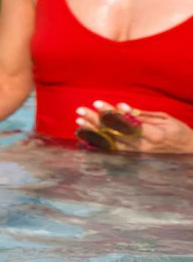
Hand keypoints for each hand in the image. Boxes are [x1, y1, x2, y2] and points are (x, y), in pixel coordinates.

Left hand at [76, 101, 192, 154]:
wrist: (188, 152)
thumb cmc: (177, 132)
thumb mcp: (164, 119)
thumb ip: (142, 115)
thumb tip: (122, 108)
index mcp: (153, 134)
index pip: (126, 122)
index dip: (110, 113)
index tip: (97, 103)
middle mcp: (143, 146)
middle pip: (114, 133)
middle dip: (96, 120)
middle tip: (80, 110)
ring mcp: (137, 155)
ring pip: (110, 143)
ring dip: (93, 132)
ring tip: (79, 122)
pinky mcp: (134, 159)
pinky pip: (112, 152)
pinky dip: (98, 144)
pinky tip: (86, 137)